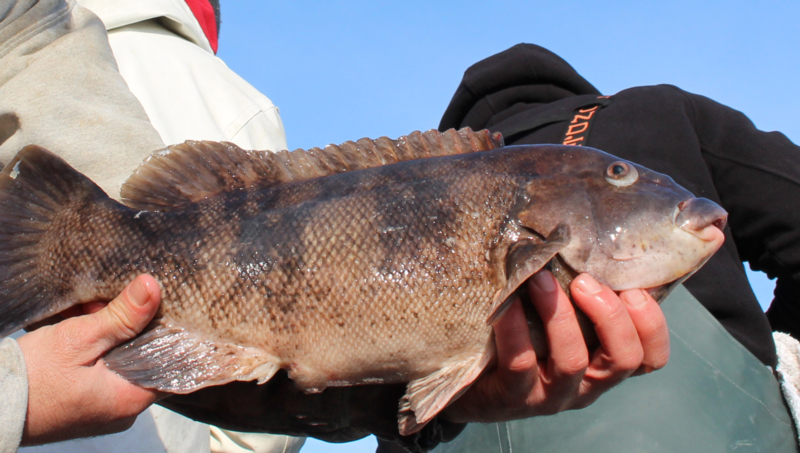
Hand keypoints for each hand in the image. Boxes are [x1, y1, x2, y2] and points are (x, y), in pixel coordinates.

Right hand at [18, 274, 162, 444]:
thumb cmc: (31, 379)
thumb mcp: (79, 339)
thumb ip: (122, 316)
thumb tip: (153, 287)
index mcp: (131, 399)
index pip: (170, 362)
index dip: (166, 330)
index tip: (161, 304)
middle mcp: (122, 408)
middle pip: (143, 356)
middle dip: (129, 325)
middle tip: (108, 302)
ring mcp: (103, 406)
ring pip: (120, 358)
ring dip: (106, 332)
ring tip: (87, 311)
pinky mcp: (85, 400)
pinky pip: (100, 367)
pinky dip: (92, 345)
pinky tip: (77, 325)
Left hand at [442, 270, 668, 422]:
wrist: (465, 377)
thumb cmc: (520, 332)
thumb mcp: (555, 314)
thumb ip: (578, 288)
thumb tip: (588, 227)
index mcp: (603, 364)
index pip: (650, 358)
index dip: (652, 326)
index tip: (635, 289)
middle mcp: (585, 385)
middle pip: (624, 359)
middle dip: (611, 315)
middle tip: (586, 281)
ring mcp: (551, 396)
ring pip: (573, 362)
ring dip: (561, 316)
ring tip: (541, 280)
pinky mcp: (513, 397)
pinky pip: (520, 363)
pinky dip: (515, 329)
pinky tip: (506, 302)